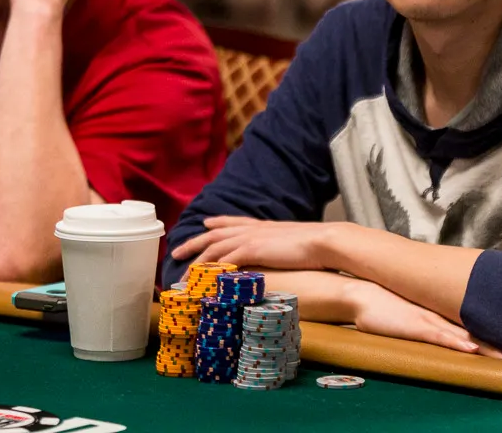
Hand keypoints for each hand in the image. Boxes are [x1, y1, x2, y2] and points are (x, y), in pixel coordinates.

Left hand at [171, 216, 332, 271]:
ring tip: (183, 276)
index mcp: (263, 226)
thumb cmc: (317, 245)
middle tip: (176, 252)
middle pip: (215, 234)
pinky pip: (224, 261)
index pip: (234, 221)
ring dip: (196, 262)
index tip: (205, 224)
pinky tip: (202, 281)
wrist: (325, 241)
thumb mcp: (295, 243)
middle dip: (194, 243)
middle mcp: (253, 229)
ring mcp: (251, 238)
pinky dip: (210, 271)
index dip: (218, 222)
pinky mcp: (252, 250)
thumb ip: (283, 246)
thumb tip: (285, 254)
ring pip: (214, 248)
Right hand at [348, 281, 501, 358]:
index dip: (493, 335)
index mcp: (441, 315)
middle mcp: (441, 317)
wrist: (365, 293)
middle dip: (497, 345)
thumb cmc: (387, 304)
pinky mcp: (417, 326)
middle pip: (475, 332)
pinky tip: (472, 348)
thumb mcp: (413, 312)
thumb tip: (444, 326)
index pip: (472, 327)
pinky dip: (458, 342)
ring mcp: (430, 321)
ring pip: (464, 336)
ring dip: (486, 347)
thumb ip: (430, 318)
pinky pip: (441, 336)